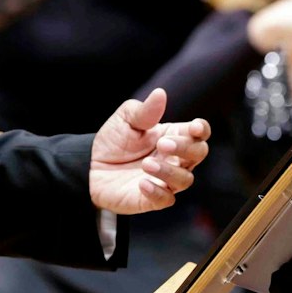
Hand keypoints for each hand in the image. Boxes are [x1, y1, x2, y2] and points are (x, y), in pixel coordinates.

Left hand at [88, 88, 210, 213]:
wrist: (90, 165)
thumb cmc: (114, 141)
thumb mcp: (125, 119)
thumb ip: (145, 110)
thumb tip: (160, 93)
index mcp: (173, 136)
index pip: (199, 133)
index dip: (201, 129)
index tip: (193, 128)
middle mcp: (175, 159)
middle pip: (198, 154)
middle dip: (185, 148)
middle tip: (162, 143)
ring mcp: (166, 180)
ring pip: (185, 179)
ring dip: (168, 171)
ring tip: (146, 164)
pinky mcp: (153, 198)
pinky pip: (166, 199)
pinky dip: (157, 192)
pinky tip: (142, 183)